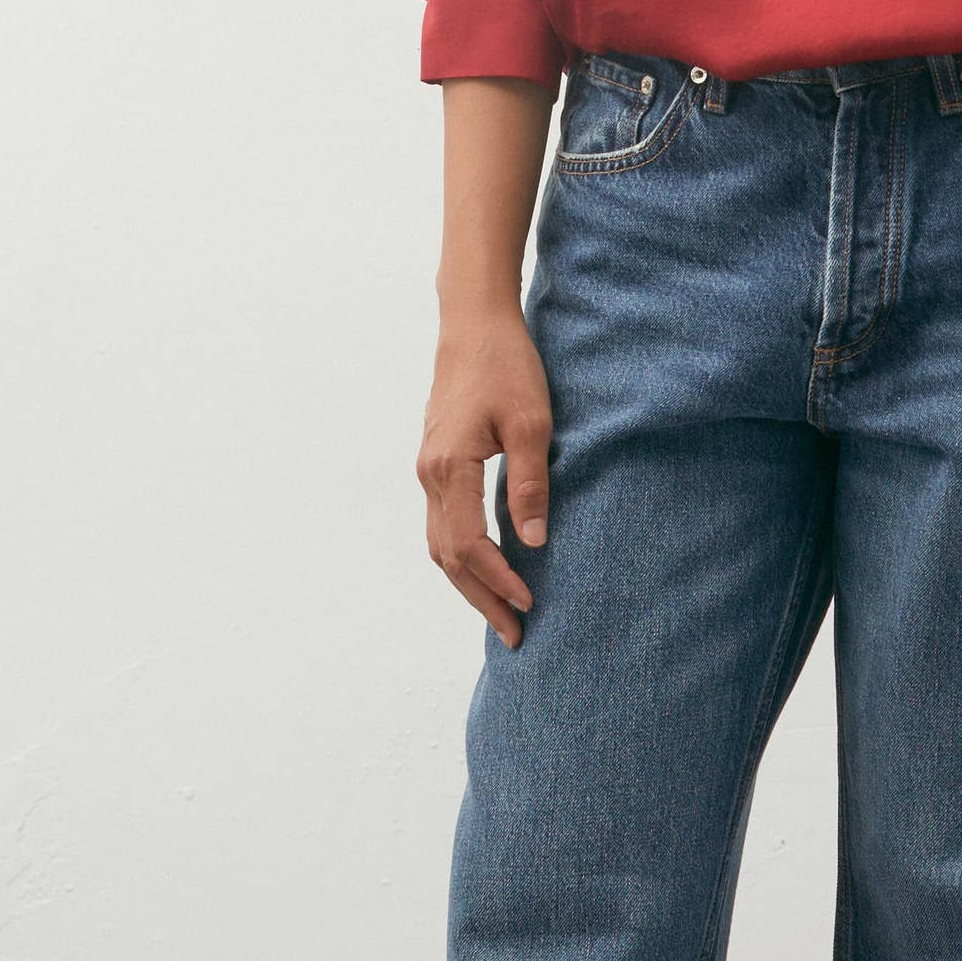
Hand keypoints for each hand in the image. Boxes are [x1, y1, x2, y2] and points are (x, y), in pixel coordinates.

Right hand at [418, 305, 552, 646]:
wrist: (473, 325)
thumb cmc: (507, 367)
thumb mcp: (533, 423)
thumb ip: (530, 484)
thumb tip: (534, 541)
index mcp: (450, 468)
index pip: (470, 545)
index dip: (499, 580)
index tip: (530, 603)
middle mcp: (430, 475)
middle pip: (448, 556)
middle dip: (481, 599)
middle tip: (515, 635)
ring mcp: (428, 470)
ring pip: (440, 544)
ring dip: (469, 582)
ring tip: (501, 613)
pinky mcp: (436, 464)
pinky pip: (443, 523)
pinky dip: (462, 555)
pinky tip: (487, 567)